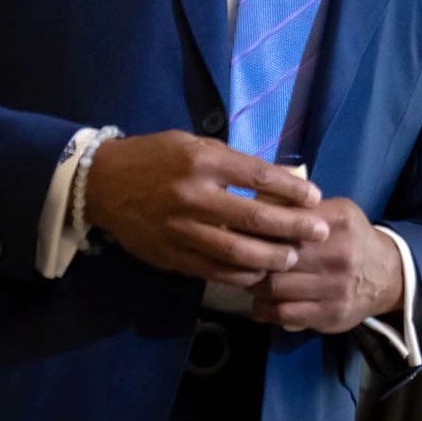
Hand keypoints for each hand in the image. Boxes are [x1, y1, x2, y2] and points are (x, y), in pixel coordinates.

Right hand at [84, 130, 328, 286]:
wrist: (101, 183)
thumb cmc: (157, 157)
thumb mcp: (196, 146)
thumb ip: (236, 164)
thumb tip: (282, 179)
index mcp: (203, 162)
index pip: (259, 177)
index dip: (292, 190)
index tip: (315, 197)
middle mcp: (193, 196)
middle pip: (254, 218)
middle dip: (293, 228)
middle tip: (320, 234)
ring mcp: (179, 229)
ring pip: (235, 251)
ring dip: (271, 257)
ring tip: (294, 258)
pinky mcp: (169, 254)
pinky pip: (211, 270)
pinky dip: (239, 274)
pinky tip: (259, 274)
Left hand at [247, 197, 402, 333]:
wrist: (388, 275)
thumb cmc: (353, 239)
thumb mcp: (337, 212)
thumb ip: (302, 207)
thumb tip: (256, 203)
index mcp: (336, 222)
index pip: (285, 222)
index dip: (256, 228)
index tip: (238, 230)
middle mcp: (337, 254)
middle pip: (275, 257)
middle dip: (251, 259)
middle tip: (240, 259)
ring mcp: (334, 287)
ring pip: (275, 288)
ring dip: (254, 286)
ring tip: (250, 280)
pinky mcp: (330, 314)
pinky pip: (283, 314)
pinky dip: (264, 309)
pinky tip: (261, 303)